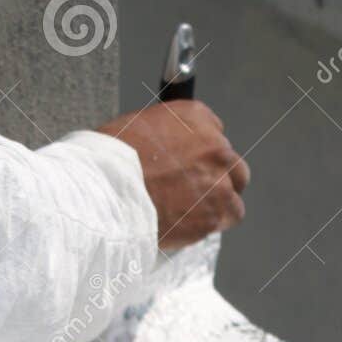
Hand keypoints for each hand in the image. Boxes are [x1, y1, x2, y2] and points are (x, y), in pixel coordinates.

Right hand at [95, 101, 249, 250]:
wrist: (107, 194)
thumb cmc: (112, 160)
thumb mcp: (136, 126)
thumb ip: (166, 135)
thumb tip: (170, 150)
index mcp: (194, 118)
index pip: (214, 130)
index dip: (201, 151)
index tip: (192, 162)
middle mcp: (214, 146)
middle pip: (232, 164)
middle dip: (217, 176)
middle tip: (195, 190)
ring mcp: (218, 182)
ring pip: (234, 193)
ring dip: (219, 202)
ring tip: (194, 212)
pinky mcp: (214, 214)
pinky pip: (228, 217)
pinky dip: (214, 222)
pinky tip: (194, 223)